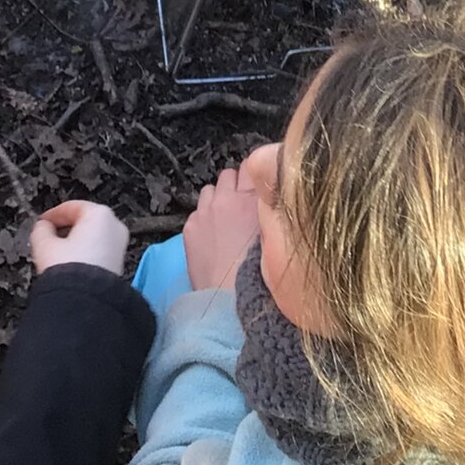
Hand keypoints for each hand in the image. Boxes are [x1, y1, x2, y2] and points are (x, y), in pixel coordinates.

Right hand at [32, 200, 129, 274]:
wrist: (84, 301)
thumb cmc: (71, 271)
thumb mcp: (44, 245)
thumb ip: (41, 230)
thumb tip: (42, 228)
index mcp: (100, 215)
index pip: (71, 207)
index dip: (52, 215)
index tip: (42, 222)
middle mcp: (114, 228)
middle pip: (84, 222)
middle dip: (65, 230)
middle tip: (48, 238)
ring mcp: (118, 247)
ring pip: (92, 238)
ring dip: (74, 244)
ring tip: (56, 255)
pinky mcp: (117, 265)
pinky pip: (98, 253)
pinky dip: (84, 256)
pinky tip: (70, 267)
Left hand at [183, 166, 259, 291]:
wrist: (229, 297)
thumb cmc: (258, 274)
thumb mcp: (274, 234)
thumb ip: (270, 211)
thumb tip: (268, 201)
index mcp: (253, 200)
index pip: (251, 167)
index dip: (254, 177)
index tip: (256, 184)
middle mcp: (228, 199)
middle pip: (229, 174)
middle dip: (234, 186)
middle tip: (240, 204)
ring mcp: (206, 211)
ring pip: (210, 189)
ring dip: (217, 199)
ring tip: (224, 219)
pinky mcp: (190, 226)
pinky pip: (196, 211)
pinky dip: (203, 218)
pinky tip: (211, 236)